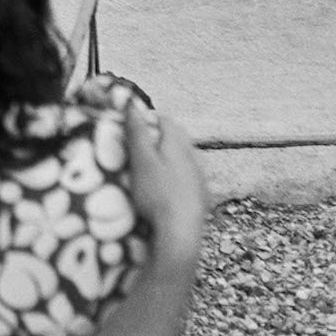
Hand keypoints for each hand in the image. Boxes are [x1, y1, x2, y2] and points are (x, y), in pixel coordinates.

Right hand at [125, 103, 205, 267]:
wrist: (180, 232)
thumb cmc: (157, 193)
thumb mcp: (141, 161)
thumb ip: (137, 132)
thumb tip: (132, 103)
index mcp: (178, 145)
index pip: (167, 121)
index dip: (151, 118)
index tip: (135, 123)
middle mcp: (193, 157)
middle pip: (179, 138)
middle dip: (162, 136)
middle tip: (142, 144)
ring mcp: (200, 178)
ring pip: (186, 158)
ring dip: (172, 156)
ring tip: (154, 166)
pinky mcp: (202, 197)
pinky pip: (191, 178)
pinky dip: (179, 176)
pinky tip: (170, 188)